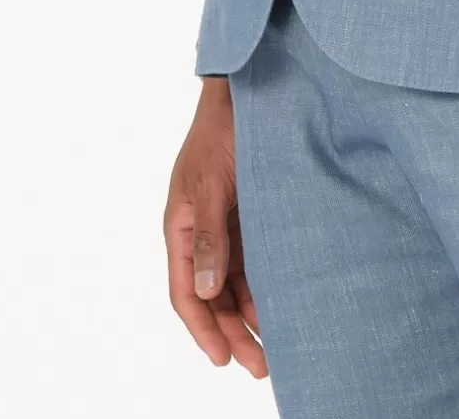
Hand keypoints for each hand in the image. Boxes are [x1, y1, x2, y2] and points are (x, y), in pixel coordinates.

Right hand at [163, 76, 267, 375]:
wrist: (248, 92)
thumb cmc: (223, 131)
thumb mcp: (212, 183)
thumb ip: (209, 236)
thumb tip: (207, 290)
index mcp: (180, 226)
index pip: (185, 291)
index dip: (202, 328)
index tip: (222, 359)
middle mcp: (201, 233)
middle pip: (211, 296)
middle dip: (231, 333)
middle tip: (260, 365)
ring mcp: (225, 226)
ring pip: (233, 285)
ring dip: (248, 316)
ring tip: (272, 348)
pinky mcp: (249, 216)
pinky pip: (252, 263)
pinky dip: (261, 288)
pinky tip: (278, 307)